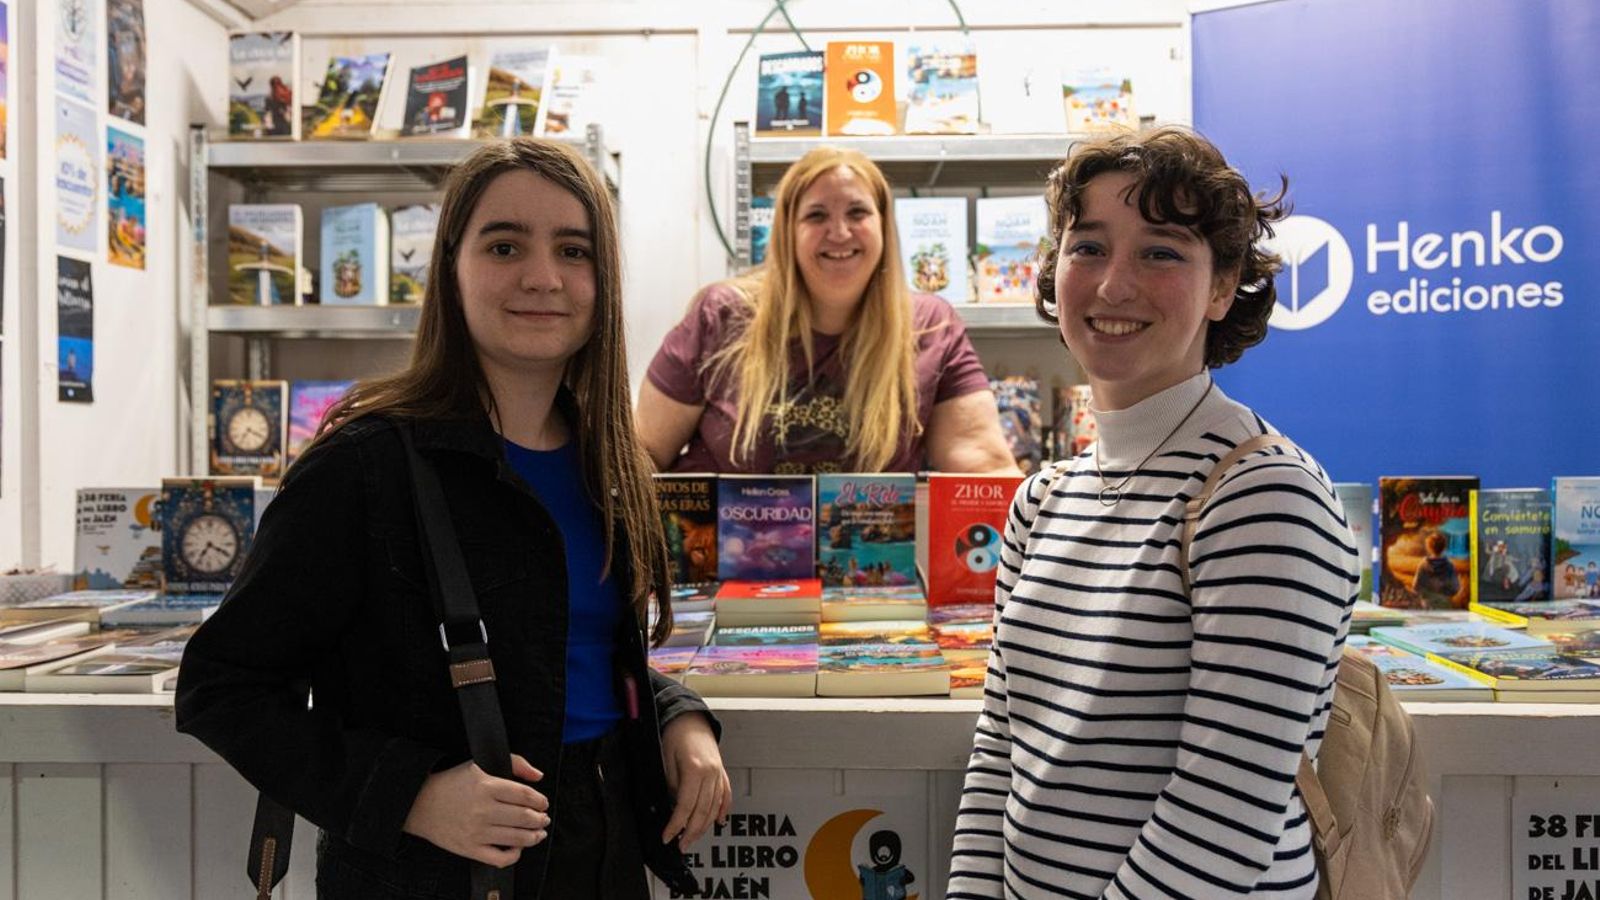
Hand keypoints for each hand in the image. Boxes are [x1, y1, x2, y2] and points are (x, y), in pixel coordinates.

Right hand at [402, 753, 548, 866]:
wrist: (420, 803)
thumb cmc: (452, 783)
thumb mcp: (480, 764)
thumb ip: (514, 763)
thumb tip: (538, 775)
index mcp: (487, 786)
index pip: (525, 796)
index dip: (540, 801)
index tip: (543, 803)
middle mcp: (483, 810)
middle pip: (524, 818)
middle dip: (540, 819)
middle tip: (543, 819)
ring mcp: (476, 831)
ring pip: (517, 838)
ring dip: (534, 837)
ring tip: (538, 833)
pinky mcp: (469, 848)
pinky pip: (500, 858)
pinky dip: (514, 855)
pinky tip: (518, 847)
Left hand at [660, 712, 730, 848]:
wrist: (690, 717)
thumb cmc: (674, 735)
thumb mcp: (666, 760)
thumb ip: (673, 785)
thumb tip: (674, 807)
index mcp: (695, 769)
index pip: (685, 806)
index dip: (676, 825)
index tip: (668, 837)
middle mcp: (710, 773)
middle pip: (702, 811)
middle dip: (691, 832)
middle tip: (681, 846)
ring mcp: (719, 773)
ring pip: (714, 807)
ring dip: (704, 826)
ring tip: (694, 838)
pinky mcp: (721, 772)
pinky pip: (725, 795)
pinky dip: (723, 810)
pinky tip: (718, 822)